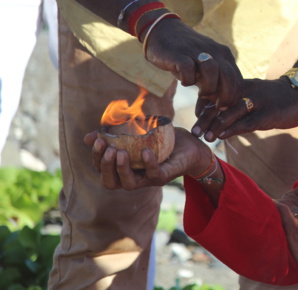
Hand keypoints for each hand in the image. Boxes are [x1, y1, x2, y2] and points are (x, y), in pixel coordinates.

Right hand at [84, 128, 211, 189]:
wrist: (189, 145)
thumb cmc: (161, 139)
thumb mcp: (135, 133)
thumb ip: (114, 134)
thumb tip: (88, 137)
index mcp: (124, 168)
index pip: (102, 170)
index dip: (96, 158)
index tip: (97, 140)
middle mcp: (134, 177)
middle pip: (111, 183)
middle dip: (105, 167)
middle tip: (108, 149)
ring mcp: (149, 179)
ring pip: (129, 184)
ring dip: (122, 169)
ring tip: (120, 152)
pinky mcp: (165, 176)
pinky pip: (154, 175)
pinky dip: (148, 164)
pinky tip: (145, 151)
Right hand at [143, 18, 243, 110]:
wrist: (164, 31)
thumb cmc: (187, 56)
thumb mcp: (205, 68)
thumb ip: (216, 82)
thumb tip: (223, 106)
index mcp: (224, 55)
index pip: (237, 79)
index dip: (234, 96)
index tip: (224, 107)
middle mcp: (214, 51)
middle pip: (229, 76)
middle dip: (226, 96)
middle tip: (217, 106)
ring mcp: (197, 51)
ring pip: (212, 72)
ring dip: (208, 88)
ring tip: (201, 94)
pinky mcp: (179, 53)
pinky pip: (188, 69)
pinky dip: (187, 80)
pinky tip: (184, 82)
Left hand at [192, 78, 297, 140]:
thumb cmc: (273, 99)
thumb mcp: (253, 96)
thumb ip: (236, 103)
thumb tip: (215, 115)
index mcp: (241, 85)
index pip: (217, 93)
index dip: (204, 106)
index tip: (194, 119)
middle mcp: (247, 91)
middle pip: (222, 102)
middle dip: (206, 117)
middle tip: (194, 131)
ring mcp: (259, 101)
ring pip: (233, 112)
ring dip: (217, 125)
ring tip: (205, 137)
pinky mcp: (269, 113)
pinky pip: (248, 121)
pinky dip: (234, 128)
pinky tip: (223, 136)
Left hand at [277, 186, 297, 289]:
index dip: (296, 194)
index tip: (293, 202)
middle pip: (293, 195)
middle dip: (286, 198)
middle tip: (283, 208)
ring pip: (287, 201)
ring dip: (280, 204)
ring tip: (277, 213)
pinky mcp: (295, 230)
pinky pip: (281, 210)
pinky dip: (274, 208)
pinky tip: (271, 213)